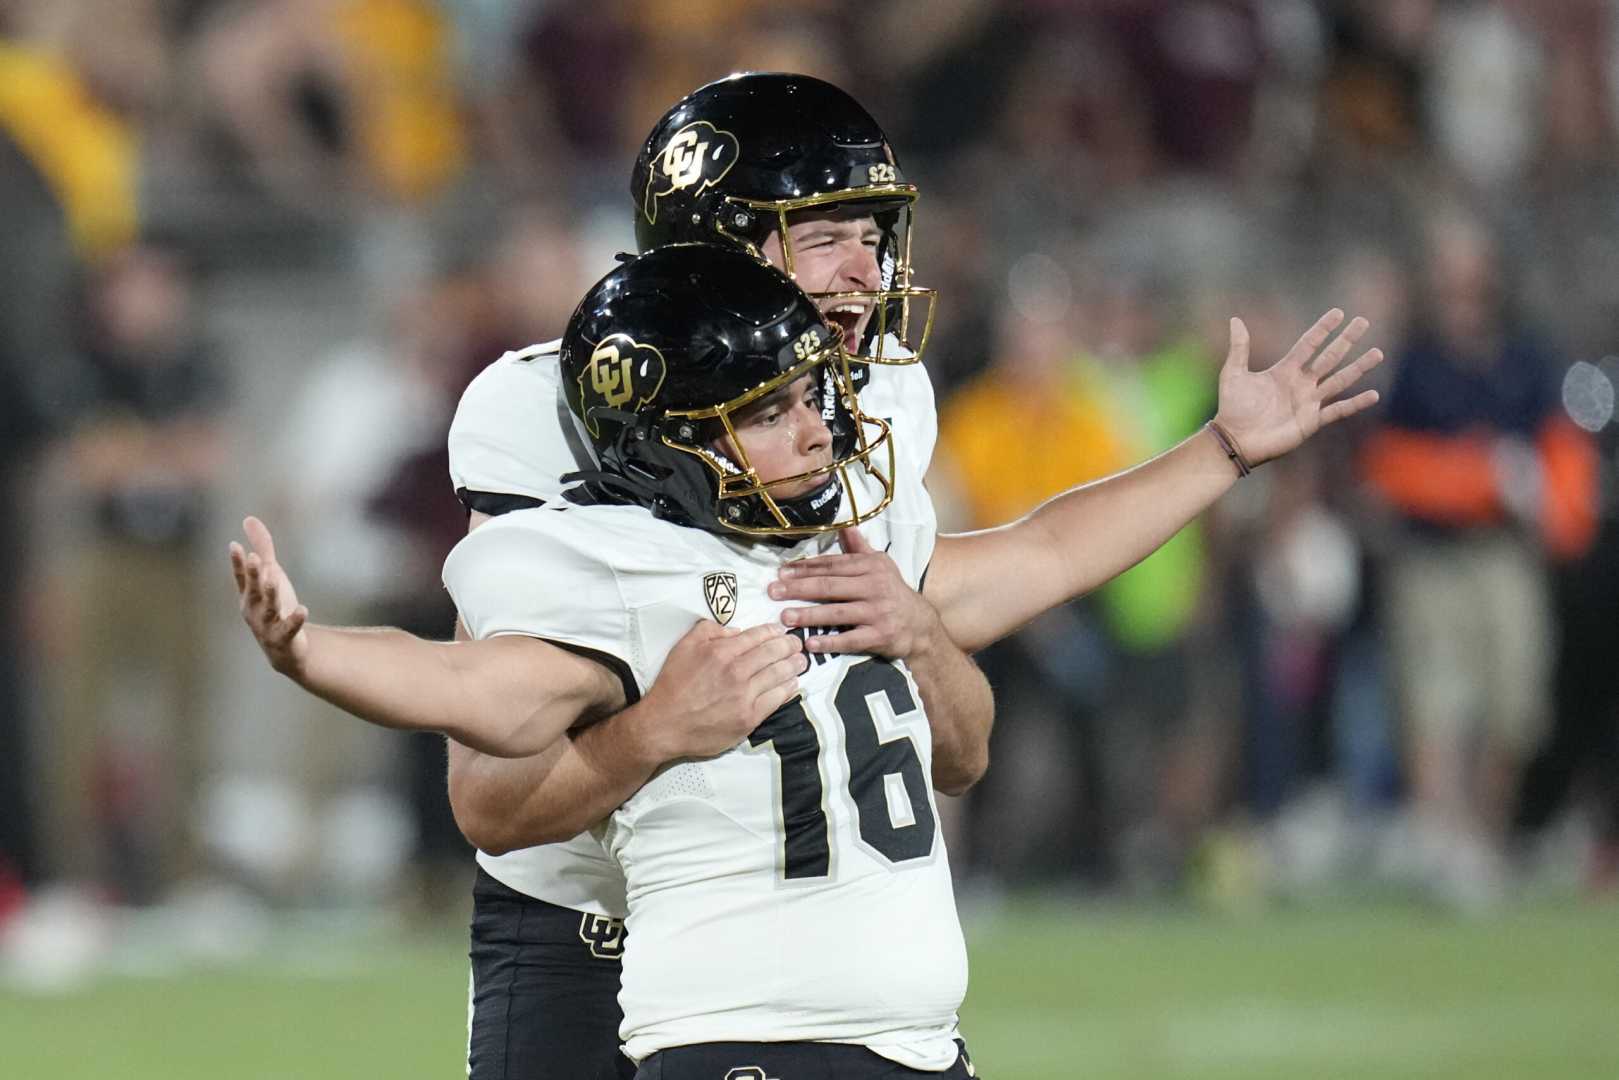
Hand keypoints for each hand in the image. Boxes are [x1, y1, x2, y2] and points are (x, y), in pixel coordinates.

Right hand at [228, 515, 309, 678]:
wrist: (285, 649)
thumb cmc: (274, 606)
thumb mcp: (271, 574)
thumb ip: (262, 549)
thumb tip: (249, 519)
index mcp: (248, 595)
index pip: (241, 577)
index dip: (238, 563)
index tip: (235, 545)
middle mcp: (253, 610)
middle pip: (253, 591)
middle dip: (253, 575)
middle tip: (253, 558)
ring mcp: (267, 625)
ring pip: (268, 609)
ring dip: (270, 594)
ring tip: (275, 578)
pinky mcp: (284, 638)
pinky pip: (289, 628)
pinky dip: (295, 620)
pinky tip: (303, 609)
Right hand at [637, 621, 804, 760]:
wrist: (664, 724)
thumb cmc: (673, 684)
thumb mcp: (684, 646)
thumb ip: (709, 630)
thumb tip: (736, 631)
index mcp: (721, 651)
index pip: (758, 636)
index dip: (774, 632)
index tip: (781, 631)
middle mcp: (736, 671)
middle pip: (774, 653)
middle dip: (790, 645)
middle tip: (797, 643)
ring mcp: (745, 696)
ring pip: (779, 675)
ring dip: (794, 665)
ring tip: (801, 661)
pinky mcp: (749, 718)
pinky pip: (776, 700)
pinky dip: (788, 689)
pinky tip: (793, 684)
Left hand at [769, 527, 945, 658]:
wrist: (921, 624)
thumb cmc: (893, 592)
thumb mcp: (881, 566)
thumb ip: (859, 548)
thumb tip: (845, 526)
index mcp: (871, 567)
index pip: (833, 566)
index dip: (805, 568)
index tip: (781, 572)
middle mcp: (875, 587)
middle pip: (830, 586)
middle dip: (799, 588)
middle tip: (773, 591)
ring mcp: (877, 612)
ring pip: (838, 613)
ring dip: (809, 615)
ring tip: (785, 617)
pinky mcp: (880, 635)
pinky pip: (851, 640)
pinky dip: (831, 642)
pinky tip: (810, 643)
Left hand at [1213, 309, 1384, 465]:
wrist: (1235, 439)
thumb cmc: (1232, 408)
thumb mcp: (1234, 373)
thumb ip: (1239, 347)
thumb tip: (1235, 319)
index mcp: (1285, 370)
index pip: (1308, 344)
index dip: (1323, 329)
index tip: (1338, 313)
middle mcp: (1301, 383)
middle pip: (1329, 357)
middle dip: (1346, 340)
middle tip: (1363, 322)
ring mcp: (1308, 402)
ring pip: (1339, 380)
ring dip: (1358, 367)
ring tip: (1378, 353)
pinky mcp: (1311, 421)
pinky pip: (1338, 411)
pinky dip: (1355, 404)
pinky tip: (1373, 395)